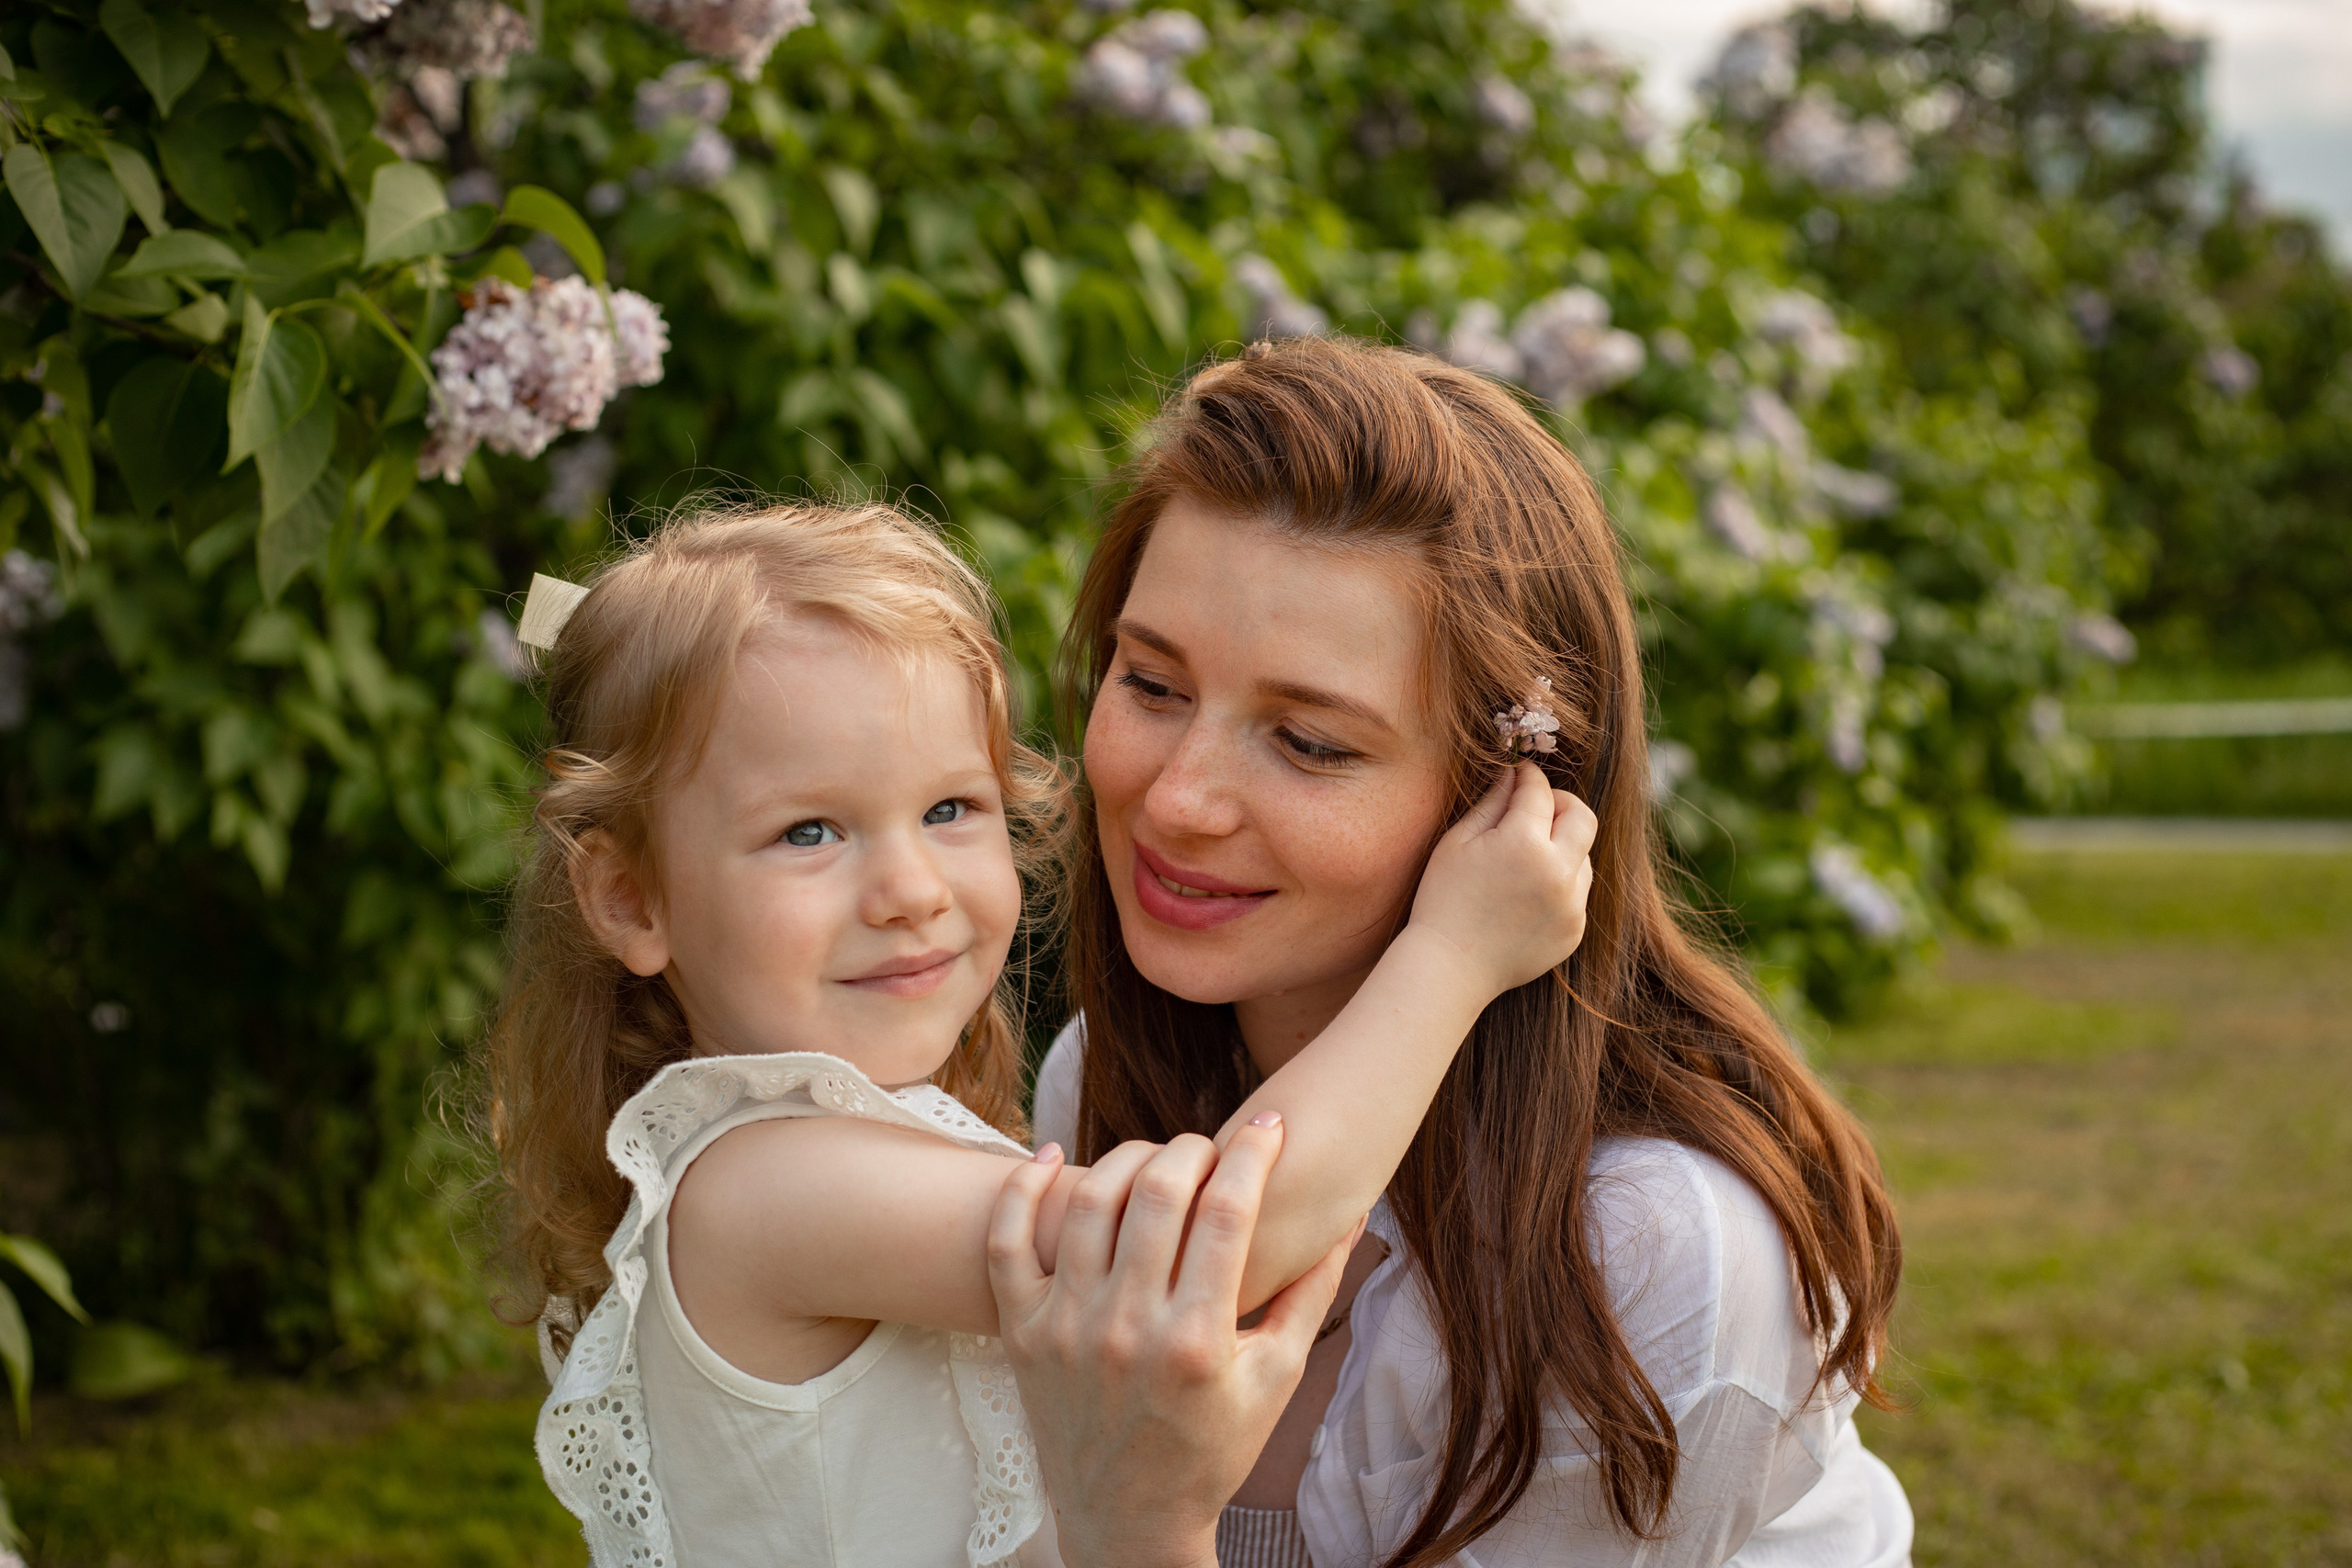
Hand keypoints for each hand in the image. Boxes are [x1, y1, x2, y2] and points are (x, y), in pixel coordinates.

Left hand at [989, 1121, 1353, 1567]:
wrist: (1130, 1521)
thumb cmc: (1214, 1447)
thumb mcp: (1276, 1376)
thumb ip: (1312, 1292)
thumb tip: (1353, 1216)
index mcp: (1197, 1339)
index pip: (1228, 1211)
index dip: (1253, 1155)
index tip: (1268, 1128)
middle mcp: (1127, 1328)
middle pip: (1160, 1192)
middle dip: (1194, 1149)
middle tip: (1211, 1148)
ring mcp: (1065, 1328)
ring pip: (1091, 1202)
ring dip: (1130, 1160)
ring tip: (1158, 1160)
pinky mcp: (1020, 1332)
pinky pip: (1007, 1241)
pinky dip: (1024, 1189)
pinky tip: (1056, 1158)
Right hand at [1406, 760, 1597, 995]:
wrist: (1451, 966)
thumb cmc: (1443, 899)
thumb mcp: (1458, 842)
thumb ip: (1492, 803)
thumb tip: (1514, 775)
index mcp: (1524, 843)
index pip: (1540, 792)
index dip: (1529, 777)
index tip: (1521, 774)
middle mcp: (1558, 872)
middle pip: (1583, 816)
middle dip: (1561, 803)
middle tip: (1535, 809)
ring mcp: (1571, 905)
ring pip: (1584, 855)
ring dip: (1562, 846)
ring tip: (1525, 859)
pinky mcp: (1574, 930)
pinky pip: (1578, 892)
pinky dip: (1560, 883)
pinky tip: (1526, 894)